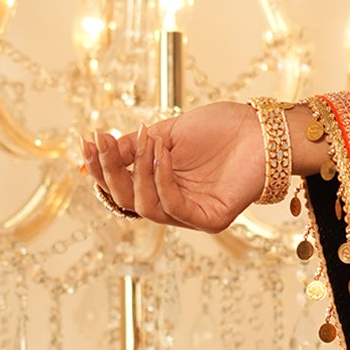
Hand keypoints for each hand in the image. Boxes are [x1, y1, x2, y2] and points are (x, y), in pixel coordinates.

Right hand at [81, 103, 268, 229]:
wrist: (261, 129)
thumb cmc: (219, 129)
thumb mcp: (165, 134)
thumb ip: (133, 149)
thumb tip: (90, 160)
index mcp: (161, 186)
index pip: (121, 187)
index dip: (101, 167)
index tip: (88, 139)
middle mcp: (174, 204)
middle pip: (128, 201)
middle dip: (112, 171)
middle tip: (104, 142)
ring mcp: (192, 215)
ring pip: (147, 207)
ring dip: (139, 172)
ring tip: (146, 141)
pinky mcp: (211, 220)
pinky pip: (174, 206)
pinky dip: (162, 179)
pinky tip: (163, 154)